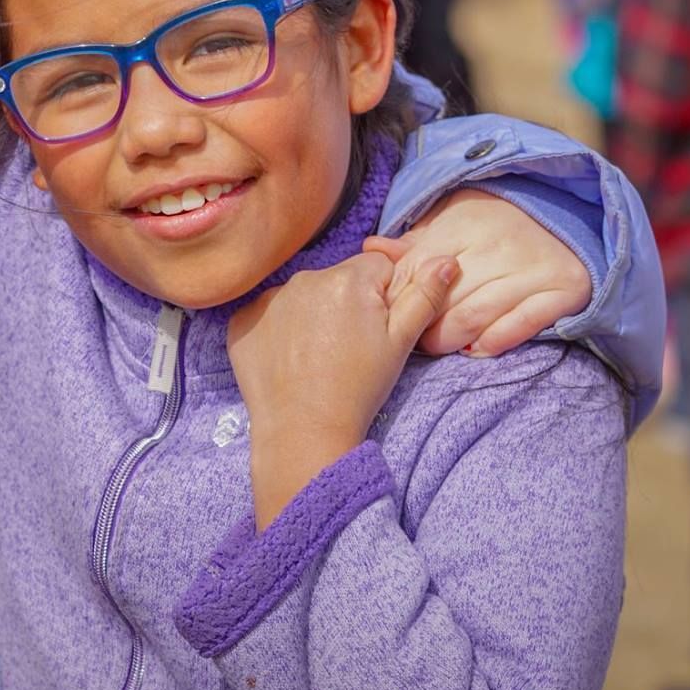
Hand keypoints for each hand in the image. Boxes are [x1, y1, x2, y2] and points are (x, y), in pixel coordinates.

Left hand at [228, 252, 455, 527]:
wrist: (303, 431)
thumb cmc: (358, 388)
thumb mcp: (401, 343)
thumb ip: (424, 295)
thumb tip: (447, 258)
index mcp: (348, 279)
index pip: (377, 268)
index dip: (385, 297)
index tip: (377, 329)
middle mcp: (304, 278)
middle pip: (338, 279)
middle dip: (348, 303)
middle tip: (349, 347)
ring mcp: (268, 298)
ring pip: (303, 295)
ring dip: (313, 314)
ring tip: (319, 355)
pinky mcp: (242, 320)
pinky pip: (269, 313)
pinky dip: (279, 329)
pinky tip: (289, 358)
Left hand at [382, 188, 592, 357]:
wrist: (569, 218)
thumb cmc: (494, 225)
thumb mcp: (453, 221)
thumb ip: (415, 242)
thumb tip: (372, 248)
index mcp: (468, 221)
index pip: (418, 268)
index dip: (400, 295)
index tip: (388, 311)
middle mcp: (502, 242)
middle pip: (443, 297)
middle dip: (420, 322)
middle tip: (408, 335)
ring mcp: (535, 267)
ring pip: (474, 317)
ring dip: (448, 338)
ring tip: (435, 343)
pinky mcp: (564, 290)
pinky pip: (518, 327)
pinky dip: (491, 343)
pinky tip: (475, 348)